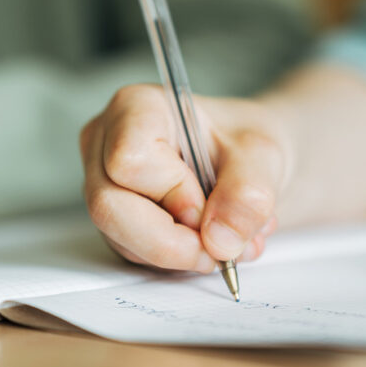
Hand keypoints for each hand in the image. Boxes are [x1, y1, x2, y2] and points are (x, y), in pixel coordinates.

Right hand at [80, 85, 288, 271]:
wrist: (244, 159)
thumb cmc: (242, 141)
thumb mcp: (261, 155)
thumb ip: (248, 193)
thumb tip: (220, 241)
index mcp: (136, 107)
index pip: (130, 160)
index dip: (172, 193)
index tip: (209, 203)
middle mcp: (106, 143)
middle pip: (110, 206)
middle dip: (170, 240)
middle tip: (220, 246)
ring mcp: (104, 183)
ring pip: (120, 238)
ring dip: (179, 253)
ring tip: (228, 239)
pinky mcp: (115, 219)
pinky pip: (132, 253)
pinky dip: (176, 259)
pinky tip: (208, 241)